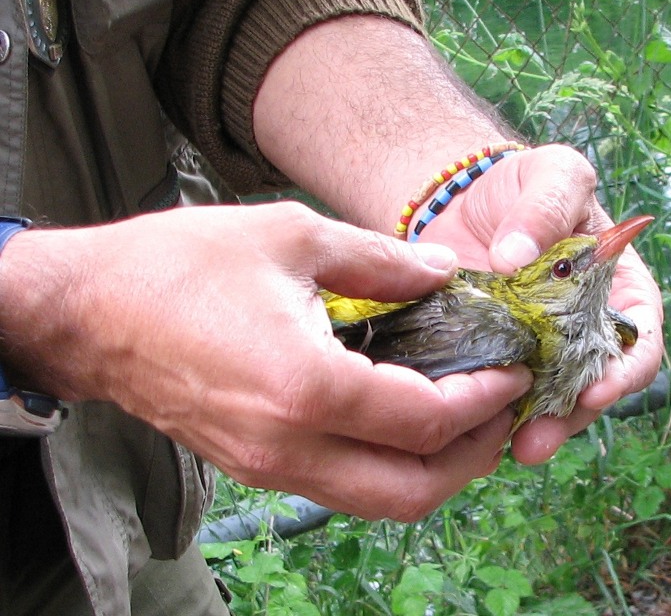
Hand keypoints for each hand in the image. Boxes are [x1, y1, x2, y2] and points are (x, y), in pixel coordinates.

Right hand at [0, 203, 531, 520]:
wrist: (91, 310)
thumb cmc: (182, 264)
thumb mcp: (292, 235)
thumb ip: (379, 258)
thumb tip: (443, 272)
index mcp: (306, 387)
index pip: (425, 419)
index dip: (483, 398)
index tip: (514, 369)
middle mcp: (290, 446)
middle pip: (412, 489)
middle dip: (473, 455)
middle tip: (504, 408)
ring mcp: (267, 466)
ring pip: (378, 499)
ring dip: (434, 468)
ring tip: (466, 418)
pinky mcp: (252, 464)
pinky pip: (341, 484)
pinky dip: (388, 462)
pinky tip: (403, 415)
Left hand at [418, 143, 664, 463]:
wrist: (462, 199)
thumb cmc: (523, 184)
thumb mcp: (551, 173)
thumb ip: (546, 207)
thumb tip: (515, 257)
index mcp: (616, 290)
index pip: (637, 342)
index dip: (623, 373)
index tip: (595, 392)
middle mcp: (579, 329)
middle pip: (587, 386)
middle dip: (566, 418)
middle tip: (535, 442)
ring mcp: (532, 346)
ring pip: (539, 399)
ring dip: (525, 426)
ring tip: (500, 448)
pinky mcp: (488, 352)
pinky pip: (491, 388)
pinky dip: (483, 411)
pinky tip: (465, 430)